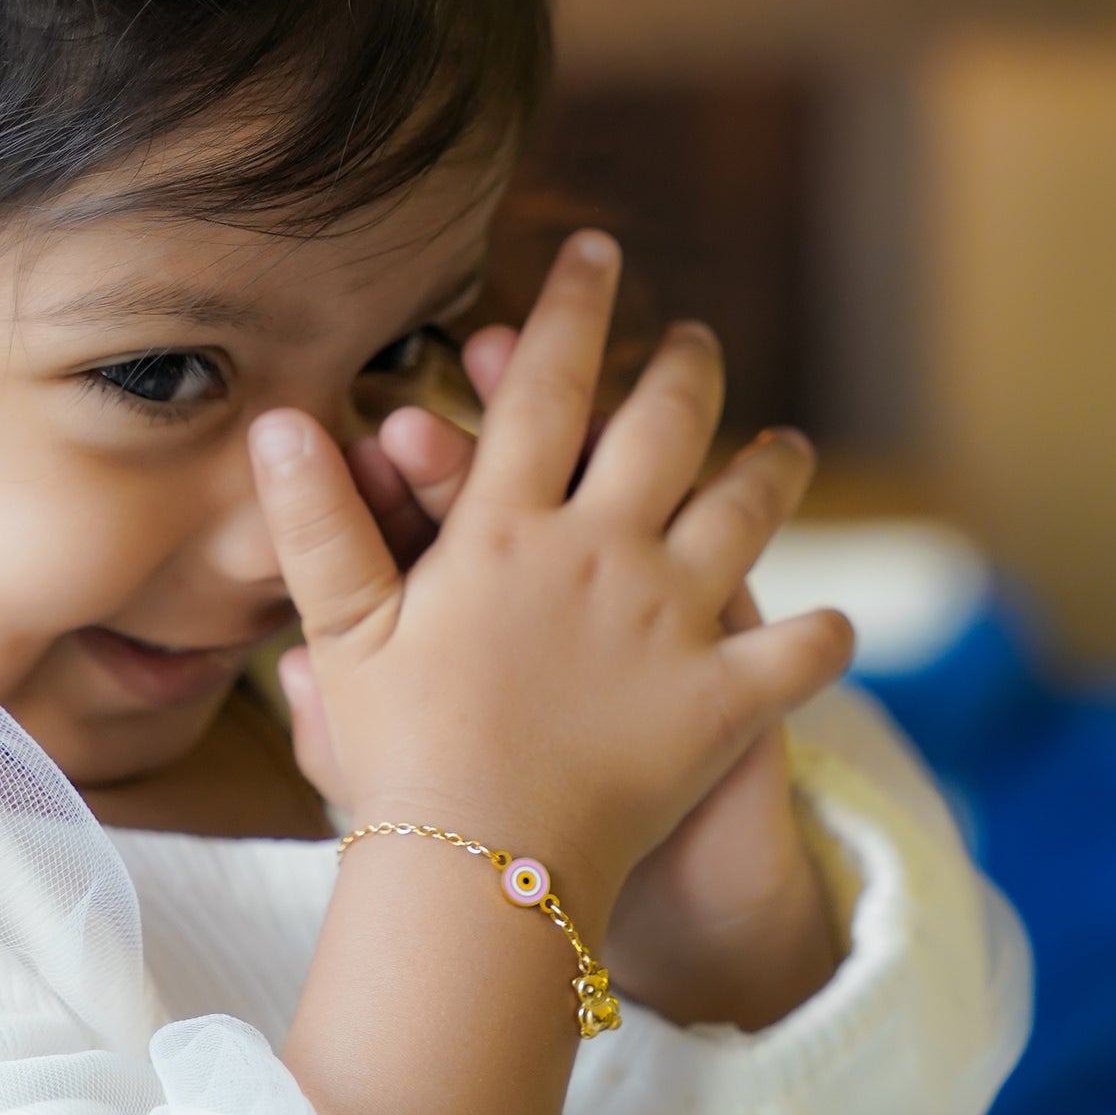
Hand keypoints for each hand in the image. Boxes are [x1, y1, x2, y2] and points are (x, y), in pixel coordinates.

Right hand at [249, 231, 853, 927]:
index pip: (545, 388)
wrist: (478, 865)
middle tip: (696, 337)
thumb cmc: (402, 752)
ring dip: (772, 468)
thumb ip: (320, 524)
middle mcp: (604, 554)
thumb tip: (281, 423)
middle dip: (684, 366)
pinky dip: (820, 637)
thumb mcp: (348, 633)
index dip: (569, 310)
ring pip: (747, 513)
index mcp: (511, 529)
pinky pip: (797, 653)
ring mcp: (674, 622)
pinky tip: (835, 625)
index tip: (597, 249)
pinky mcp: (723, 699)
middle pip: (664, 427)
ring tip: (787, 444)